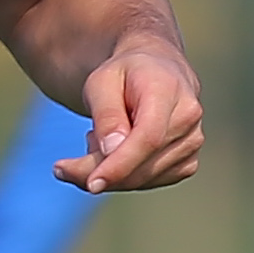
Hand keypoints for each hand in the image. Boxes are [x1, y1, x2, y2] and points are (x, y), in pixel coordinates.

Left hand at [60, 37, 201, 190]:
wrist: (154, 69)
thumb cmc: (123, 73)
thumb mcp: (102, 82)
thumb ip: (106, 115)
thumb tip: (112, 151)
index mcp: (170, 90)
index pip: (148, 138)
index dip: (120, 165)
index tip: (91, 183)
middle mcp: (188, 118)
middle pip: (142, 164)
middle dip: (97, 172)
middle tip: (61, 169)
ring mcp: (192, 143)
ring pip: (142, 178)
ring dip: (107, 170)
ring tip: (97, 136)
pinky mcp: (187, 162)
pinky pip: (148, 181)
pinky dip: (122, 174)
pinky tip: (115, 148)